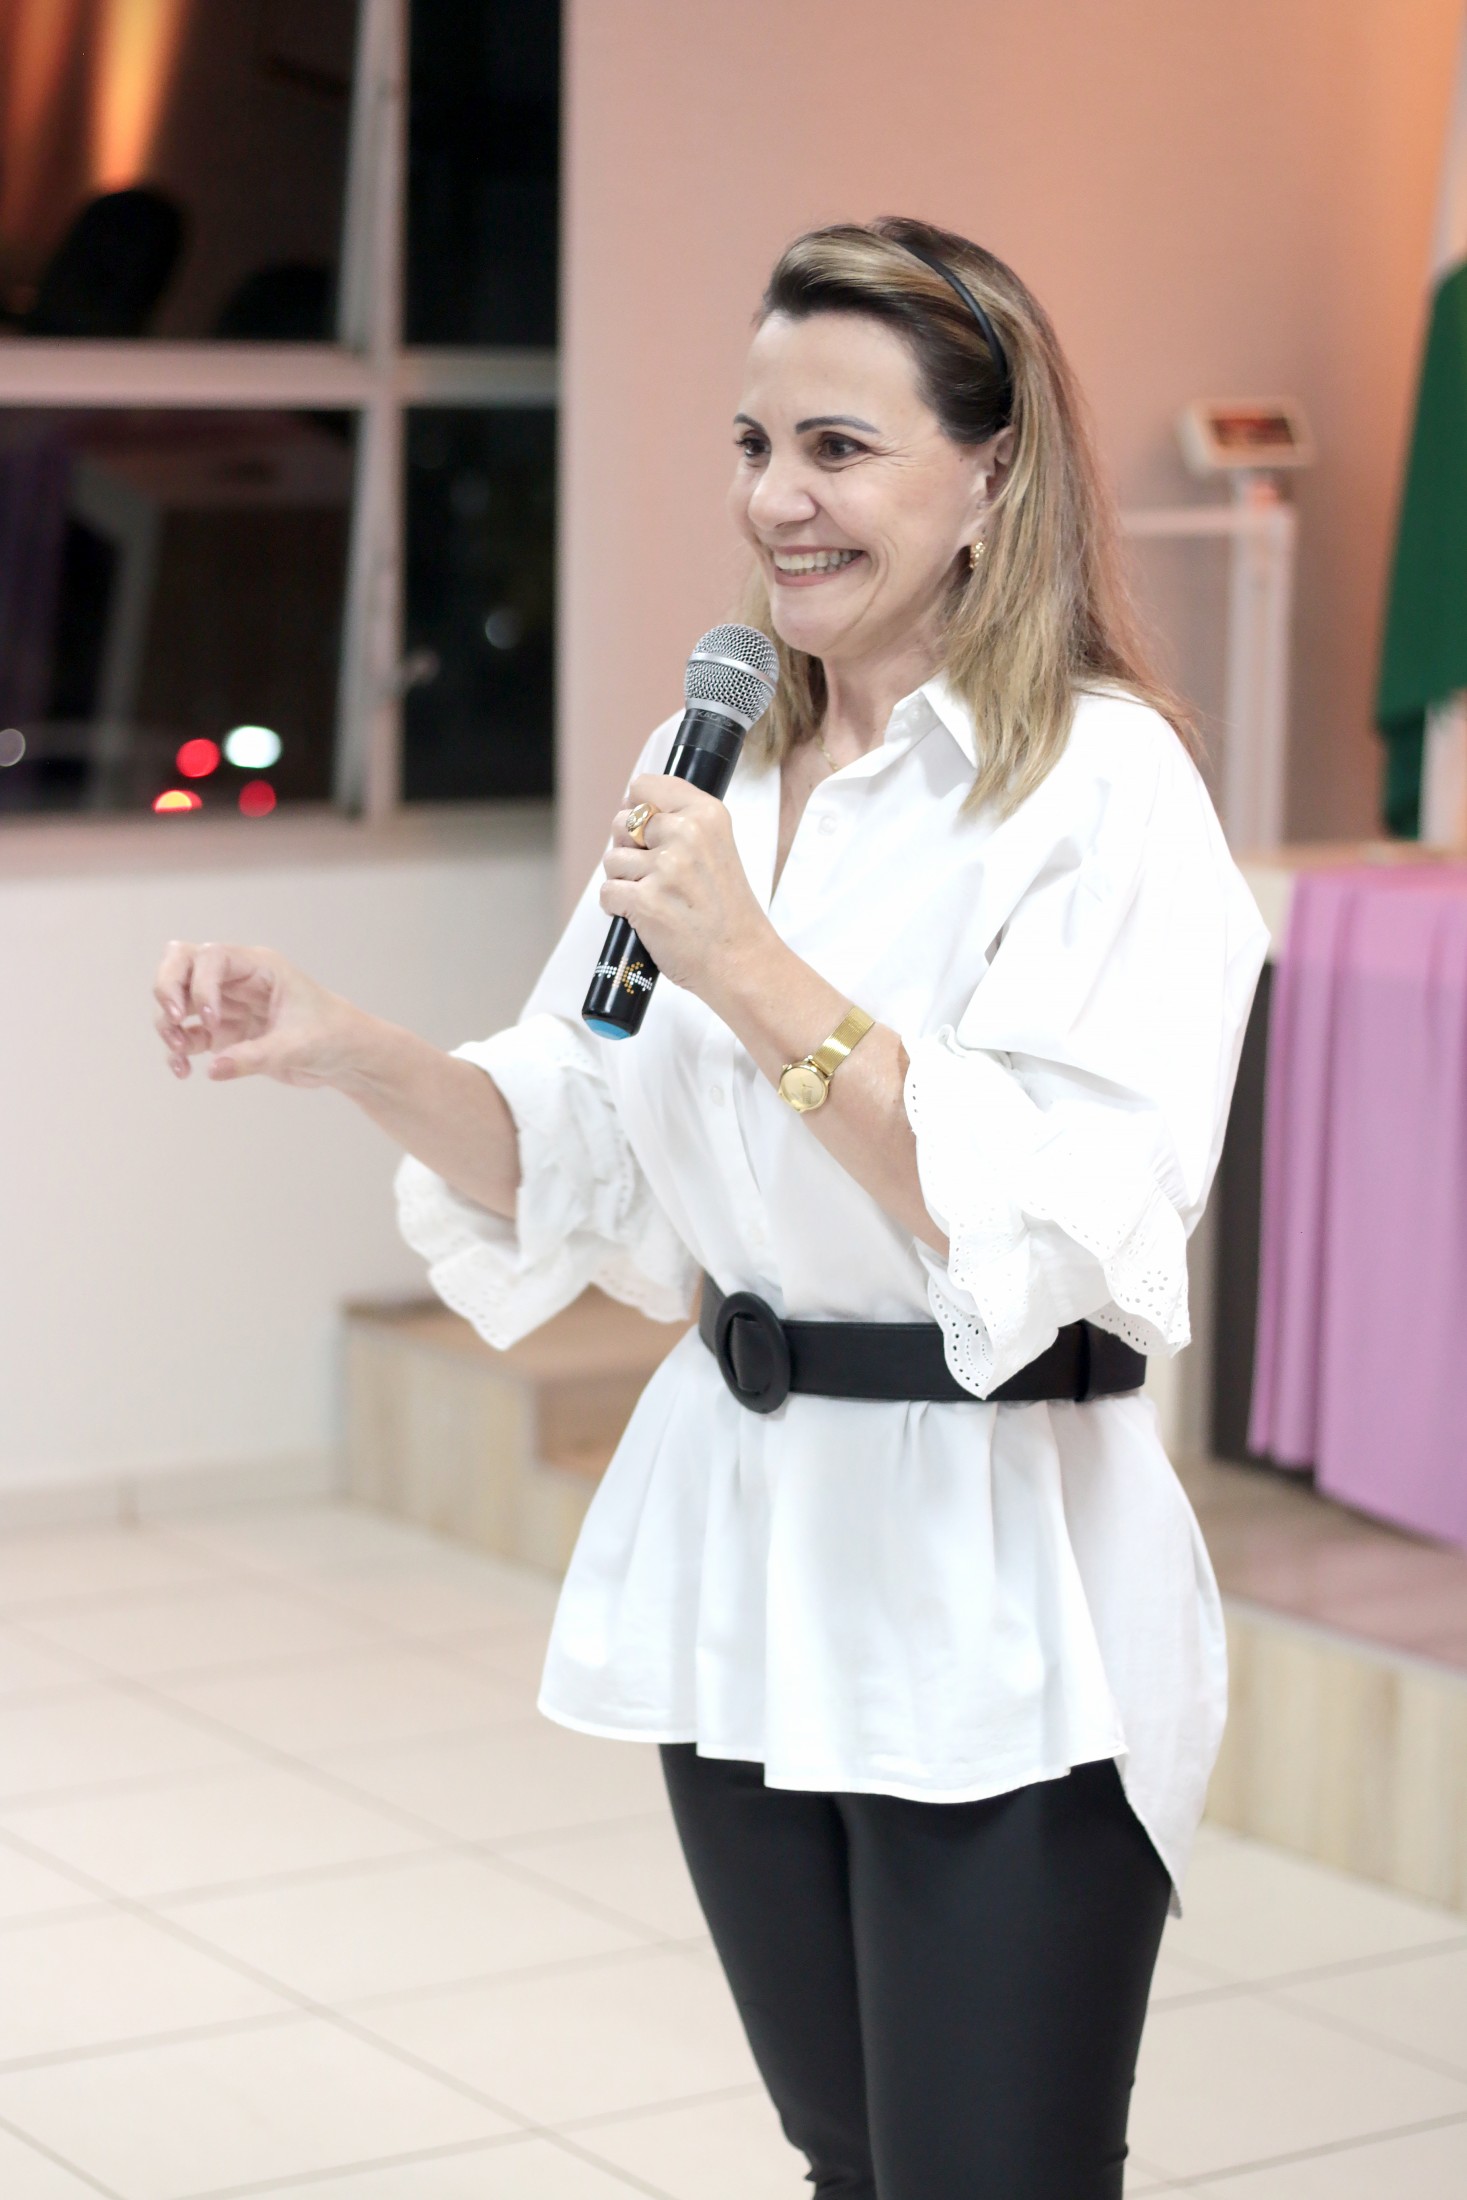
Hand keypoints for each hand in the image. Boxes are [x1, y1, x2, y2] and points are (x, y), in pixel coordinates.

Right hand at [153, 941, 364, 1086]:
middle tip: (176, 1019)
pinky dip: (178, 1050)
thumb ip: (257, 1057)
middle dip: (167, 988)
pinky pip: (188, 1034)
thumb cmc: (332, 1036)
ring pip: (177, 1001)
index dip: (201, 986)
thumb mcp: (298, 1046)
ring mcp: (226, 1005)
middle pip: (181, 963)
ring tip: (181, 1053)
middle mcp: (236, 980)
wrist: (345, 1058)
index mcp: (259, 967)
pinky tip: (184, 1070)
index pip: (211, 958)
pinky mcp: (223, 1033)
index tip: (212, 1020)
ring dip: (169, 1025)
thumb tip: (213, 1068)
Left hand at [600, 774, 771, 1003]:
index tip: (644, 832)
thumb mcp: (717, 848)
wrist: (741, 960)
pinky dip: (618, 908)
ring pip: (611, 860)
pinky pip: (607, 893)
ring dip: (624, 882)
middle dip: (628, 849)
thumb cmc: (726, 910)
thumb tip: (630, 810)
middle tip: (655, 875)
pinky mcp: (645, 901)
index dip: (635, 809)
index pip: (644, 787)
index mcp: (706, 814)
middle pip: (621, 823)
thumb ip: (681, 823)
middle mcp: (686, 834)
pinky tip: (645, 917)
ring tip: (655, 899)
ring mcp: (665, 868)